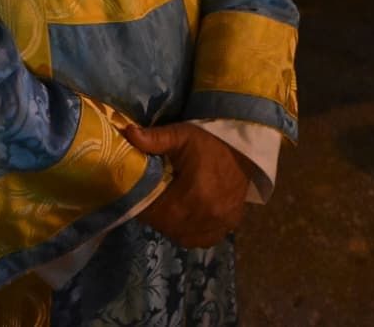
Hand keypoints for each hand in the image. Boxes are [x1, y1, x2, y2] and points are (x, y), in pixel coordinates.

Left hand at [123, 122, 250, 248]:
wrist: (244, 149)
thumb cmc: (208, 142)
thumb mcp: (181, 135)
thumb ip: (154, 139)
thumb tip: (129, 134)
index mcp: (193, 194)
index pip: (157, 212)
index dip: (143, 206)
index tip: (138, 196)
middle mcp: (208, 214)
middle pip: (169, 226)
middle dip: (156, 216)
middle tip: (151, 201)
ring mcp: (221, 223)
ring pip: (184, 236)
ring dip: (172, 226)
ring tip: (168, 209)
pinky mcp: (230, 224)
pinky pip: (203, 239)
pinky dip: (191, 233)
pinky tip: (186, 219)